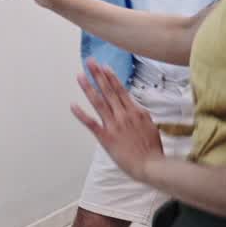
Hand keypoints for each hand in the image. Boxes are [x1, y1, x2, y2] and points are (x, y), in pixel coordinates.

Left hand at [72, 60, 164, 181]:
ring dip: (89, 88)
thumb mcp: (150, 126)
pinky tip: (73, 105)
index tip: (104, 67)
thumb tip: (136, 109)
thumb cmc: (152, 149)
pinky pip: (91, 123)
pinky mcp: (106, 137)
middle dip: (98, 75)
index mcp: (136, 111)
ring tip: (80, 76)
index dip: (111, 77)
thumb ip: (141, 116)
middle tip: (90, 62)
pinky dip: (81, 114)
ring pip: (99, 102)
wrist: (150, 164)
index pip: (121, 90)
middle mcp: (124, 114)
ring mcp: (114, 124)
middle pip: (109, 90)